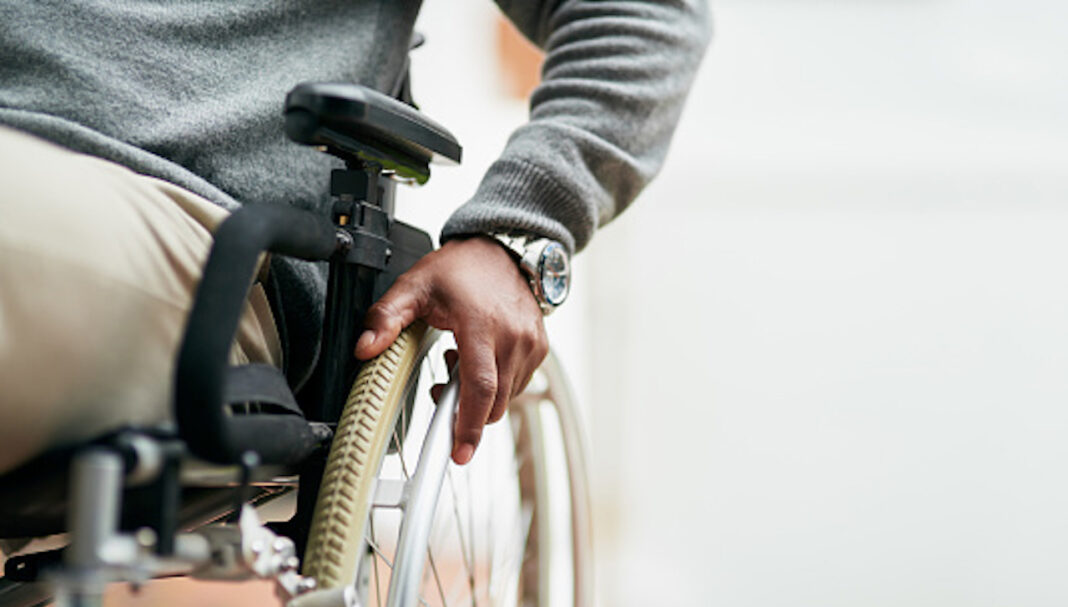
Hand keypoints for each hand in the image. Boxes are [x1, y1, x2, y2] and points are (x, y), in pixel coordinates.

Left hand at [354, 236, 548, 464]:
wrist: (502, 249)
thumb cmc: (461, 268)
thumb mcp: (413, 286)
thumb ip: (386, 318)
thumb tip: (365, 349)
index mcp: (482, 326)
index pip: (480, 388)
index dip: (469, 426)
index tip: (459, 453)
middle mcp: (513, 337)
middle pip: (494, 402)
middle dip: (467, 412)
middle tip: (441, 389)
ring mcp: (531, 344)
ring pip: (507, 397)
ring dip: (481, 395)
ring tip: (459, 363)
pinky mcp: (540, 348)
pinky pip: (519, 384)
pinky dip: (497, 384)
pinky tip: (480, 360)